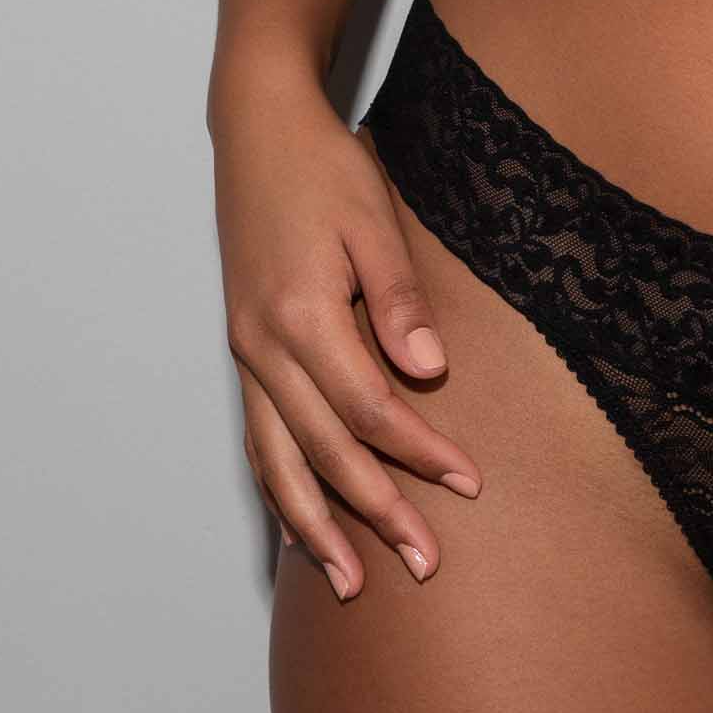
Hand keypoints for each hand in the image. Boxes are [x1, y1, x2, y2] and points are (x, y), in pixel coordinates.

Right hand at [212, 74, 482, 601]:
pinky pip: (258, 438)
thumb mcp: (372, 219)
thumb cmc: (323, 167)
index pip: (371, 410)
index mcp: (301, 316)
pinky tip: (295, 527)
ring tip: (350, 583)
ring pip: (278, 462)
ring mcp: (248, 352)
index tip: (468, 484)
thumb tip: (430, 371)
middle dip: (376, 514)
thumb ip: (399, 298)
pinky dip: (277, 489)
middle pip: (325, 453)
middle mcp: (265, 347)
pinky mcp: (244, 348)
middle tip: (423, 565)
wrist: (258, 129)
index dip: (420, 454)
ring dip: (317, 526)